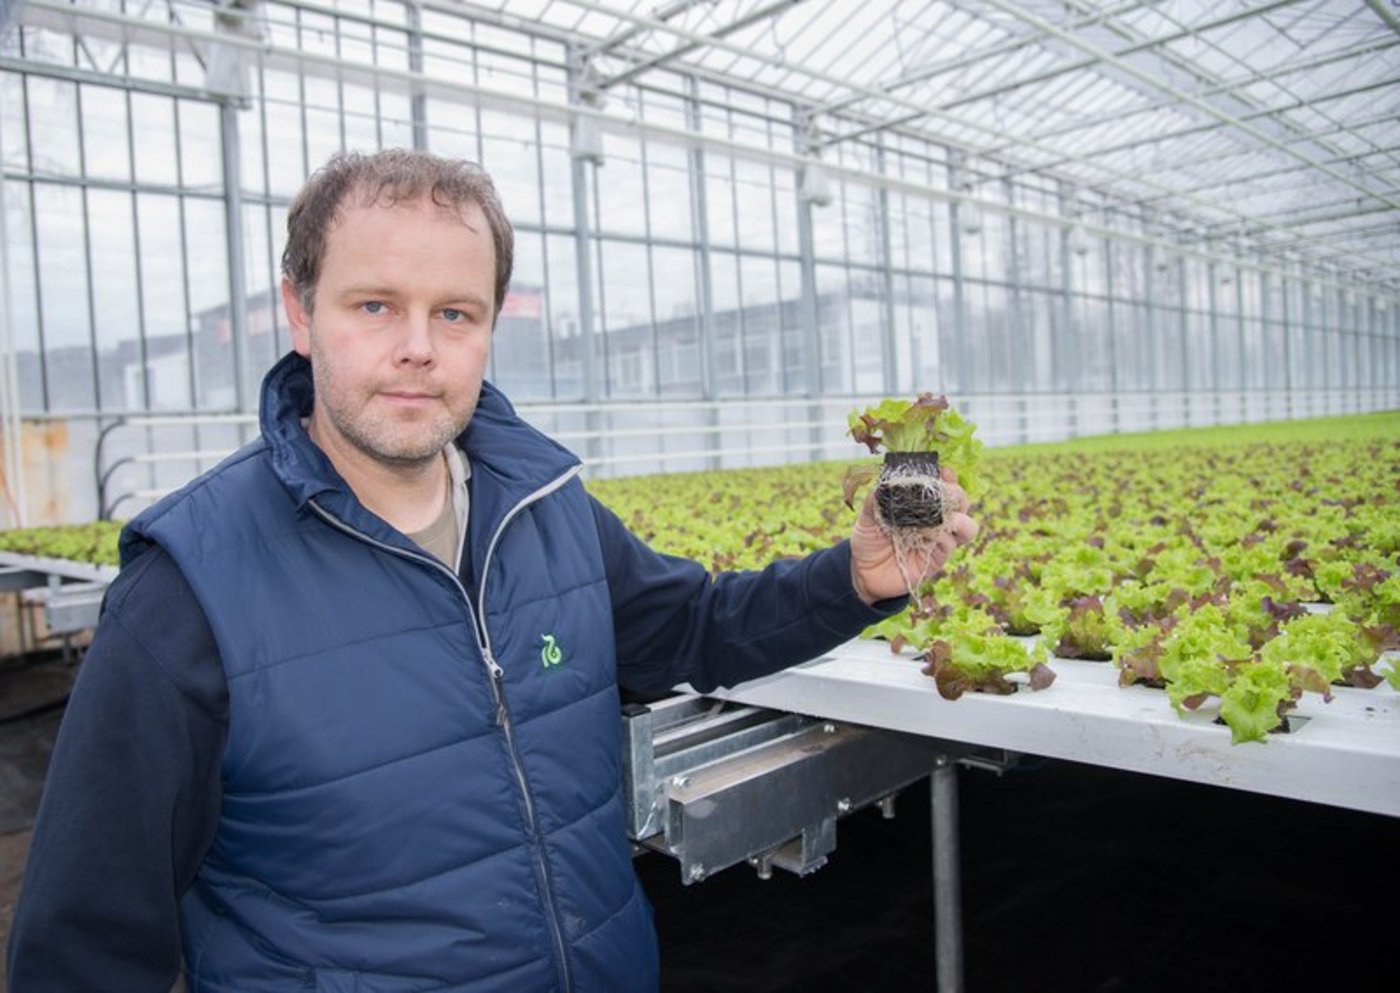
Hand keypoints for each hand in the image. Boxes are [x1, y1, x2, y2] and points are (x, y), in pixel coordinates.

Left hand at [849, 465, 979, 604]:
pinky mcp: (936, 559)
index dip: (947, 476)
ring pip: (967, 526)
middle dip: (957, 494)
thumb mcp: (867, 519)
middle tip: (946, 492)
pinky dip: (944, 538)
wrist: (863, 573)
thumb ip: (874, 503)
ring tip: (946, 518)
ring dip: (960, 519)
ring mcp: (938, 540)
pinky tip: (929, 536)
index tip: (943, 470)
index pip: (942, 485)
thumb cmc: (868, 540)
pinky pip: (950, 546)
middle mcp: (934, 519)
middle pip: (961, 502)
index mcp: (921, 504)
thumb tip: (881, 486)